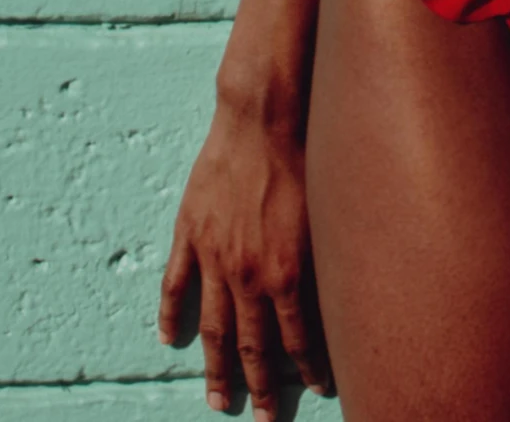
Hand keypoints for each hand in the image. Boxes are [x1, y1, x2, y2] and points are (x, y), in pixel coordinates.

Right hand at [159, 102, 330, 416]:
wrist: (263, 119)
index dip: (307, 368)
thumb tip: (339, 297)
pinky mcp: (190, 235)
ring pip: (213, 328)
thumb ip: (325, 263)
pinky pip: (175, 285)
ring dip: (217, 369)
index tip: (316, 387)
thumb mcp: (327, 217)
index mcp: (287, 274)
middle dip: (260, 385)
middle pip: (252, 345)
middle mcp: (249, 276)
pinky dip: (170, 316)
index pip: (298, 338)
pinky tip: (170, 339)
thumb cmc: (306, 157)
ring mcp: (214, 258)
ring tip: (219, 401)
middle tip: (263, 418)